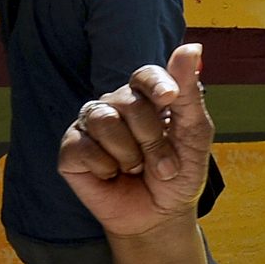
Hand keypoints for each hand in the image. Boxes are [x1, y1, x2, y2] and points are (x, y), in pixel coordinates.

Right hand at [58, 45, 212, 235]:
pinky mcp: (70, 149)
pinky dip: (106, 168)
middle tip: (163, 166)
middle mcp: (115, 105)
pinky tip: (112, 175)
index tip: (169, 97)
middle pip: (130, 103)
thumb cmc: (179, 174)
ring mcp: (90, 124)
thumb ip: (189, 94)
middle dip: (153, 140)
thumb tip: (192, 47)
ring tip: (137, 170)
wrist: (159, 216)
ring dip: (131, 155)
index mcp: (146, 97)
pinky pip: (84, 147)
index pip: (145, 75)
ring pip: (105, 121)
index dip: (156, 84)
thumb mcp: (194, 136)